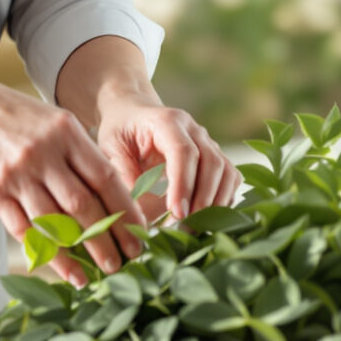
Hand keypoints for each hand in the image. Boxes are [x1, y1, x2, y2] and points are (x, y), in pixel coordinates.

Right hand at [0, 76, 142, 282]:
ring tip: (98, 273)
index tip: (140, 233)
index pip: (105, 178)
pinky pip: (25, 230)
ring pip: (55, 223)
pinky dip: (48, 254)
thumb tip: (115, 199)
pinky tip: (65, 270)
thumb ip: (81, 154)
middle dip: (108, 238)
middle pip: (83, 204)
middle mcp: (43, 153)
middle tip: (125, 261)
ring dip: (80, 253)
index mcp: (65, 132)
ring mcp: (16, 174)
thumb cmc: (16, 117)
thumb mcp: (54, 121)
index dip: (126, 210)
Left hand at [96, 91, 238, 224]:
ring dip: (215, 203)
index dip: (183, 184)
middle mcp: (194, 129)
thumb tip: (136, 209)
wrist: (134, 113)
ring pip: (226, 171)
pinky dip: (222, 200)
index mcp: (167, 121)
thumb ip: (122, 174)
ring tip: (194, 227)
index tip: (176, 213)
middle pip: (212, 162)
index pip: (184, 152)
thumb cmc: (121, 130)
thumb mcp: (110, 146)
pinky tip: (204, 218)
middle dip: (202, 198)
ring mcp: (208, 141)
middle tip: (185, 226)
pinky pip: (230, 178)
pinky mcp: (215, 156)